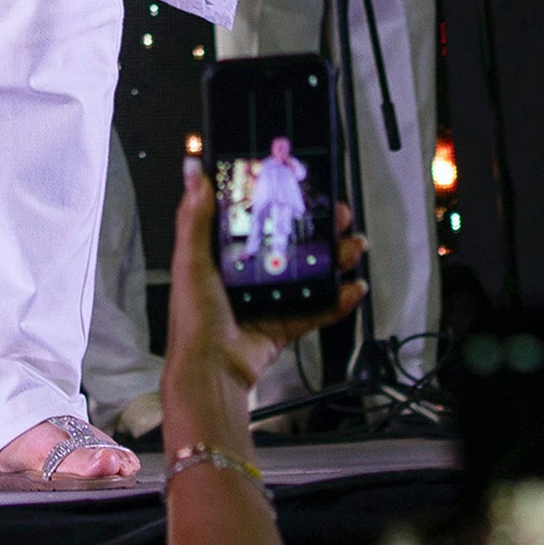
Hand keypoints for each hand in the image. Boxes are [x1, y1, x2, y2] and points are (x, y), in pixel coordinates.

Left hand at [164, 156, 365, 402]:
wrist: (211, 371)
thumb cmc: (194, 319)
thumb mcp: (191, 261)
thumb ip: (194, 217)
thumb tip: (192, 173)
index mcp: (220, 257)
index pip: (253, 221)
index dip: (277, 204)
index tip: (300, 187)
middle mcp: (245, 276)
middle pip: (288, 245)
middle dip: (317, 230)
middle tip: (338, 215)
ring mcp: (267, 301)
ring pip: (308, 275)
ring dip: (334, 260)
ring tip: (352, 247)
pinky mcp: (284, 325)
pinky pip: (316, 310)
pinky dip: (337, 300)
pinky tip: (352, 287)